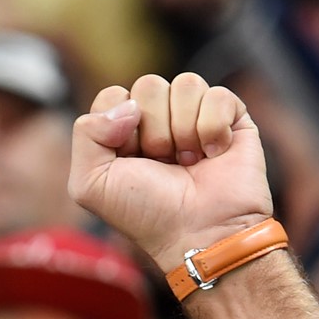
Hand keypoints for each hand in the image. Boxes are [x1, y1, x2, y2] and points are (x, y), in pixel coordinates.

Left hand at [70, 73, 272, 274]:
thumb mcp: (91, 184)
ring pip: (185, 84)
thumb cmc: (146, 213)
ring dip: (183, 131)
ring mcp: (195, 116)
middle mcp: (159, 120)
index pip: (114, 95)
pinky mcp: (231, 117)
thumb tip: (129, 104)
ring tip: (188, 162)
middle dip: (153, 131)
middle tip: (162, 164)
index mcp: (123, 131)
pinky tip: (213, 155)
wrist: (198, 233)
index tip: (130, 161)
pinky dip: (212, 129)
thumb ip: (86, 134)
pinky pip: (218, 94)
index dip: (118, 126)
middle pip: (149, 85)